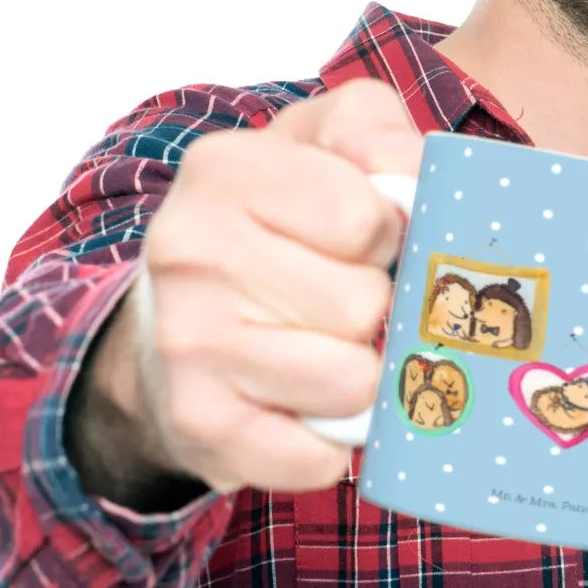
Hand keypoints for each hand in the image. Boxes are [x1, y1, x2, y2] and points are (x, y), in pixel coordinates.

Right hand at [68, 79, 421, 501]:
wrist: (172, 323)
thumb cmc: (276, 223)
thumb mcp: (322, 142)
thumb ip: (375, 130)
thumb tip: (414, 175)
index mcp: (225, 169)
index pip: (368, 219)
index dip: (384, 236)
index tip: (356, 239)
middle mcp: (189, 251)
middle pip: (363, 304)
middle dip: (372, 307)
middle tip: (333, 297)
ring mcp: (187, 343)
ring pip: (352, 382)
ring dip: (358, 374)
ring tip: (322, 348)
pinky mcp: (198, 425)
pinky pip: (318, 457)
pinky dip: (330, 442)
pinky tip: (303, 407)